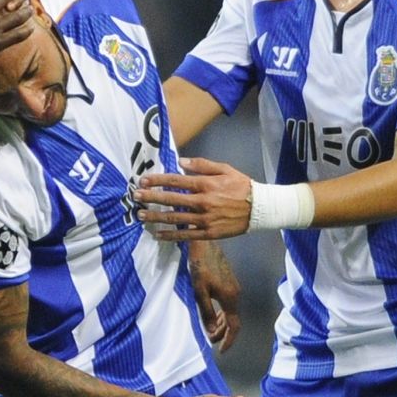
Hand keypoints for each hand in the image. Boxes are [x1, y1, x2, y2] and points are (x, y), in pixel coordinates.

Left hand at [136, 156, 255, 240]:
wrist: (261, 209)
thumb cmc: (242, 186)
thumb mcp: (225, 169)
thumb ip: (202, 165)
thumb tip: (180, 161)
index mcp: (206, 184)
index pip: (176, 181)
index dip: (157, 180)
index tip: (143, 180)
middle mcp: (203, 202)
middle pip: (171, 199)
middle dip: (151, 197)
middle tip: (136, 196)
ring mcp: (204, 219)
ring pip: (175, 218)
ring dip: (156, 216)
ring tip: (141, 214)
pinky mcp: (208, 233)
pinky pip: (185, 235)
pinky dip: (170, 235)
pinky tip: (158, 234)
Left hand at [188, 240, 241, 352]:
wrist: (204, 245)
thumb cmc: (200, 266)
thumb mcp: (200, 291)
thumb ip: (207, 312)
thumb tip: (212, 331)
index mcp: (230, 298)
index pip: (234, 326)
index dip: (229, 340)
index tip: (221, 350)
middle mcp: (236, 294)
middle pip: (234, 320)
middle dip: (224, 333)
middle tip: (211, 341)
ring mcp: (234, 287)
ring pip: (231, 312)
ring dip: (222, 324)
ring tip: (210, 331)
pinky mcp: (229, 282)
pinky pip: (228, 304)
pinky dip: (222, 314)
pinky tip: (213, 315)